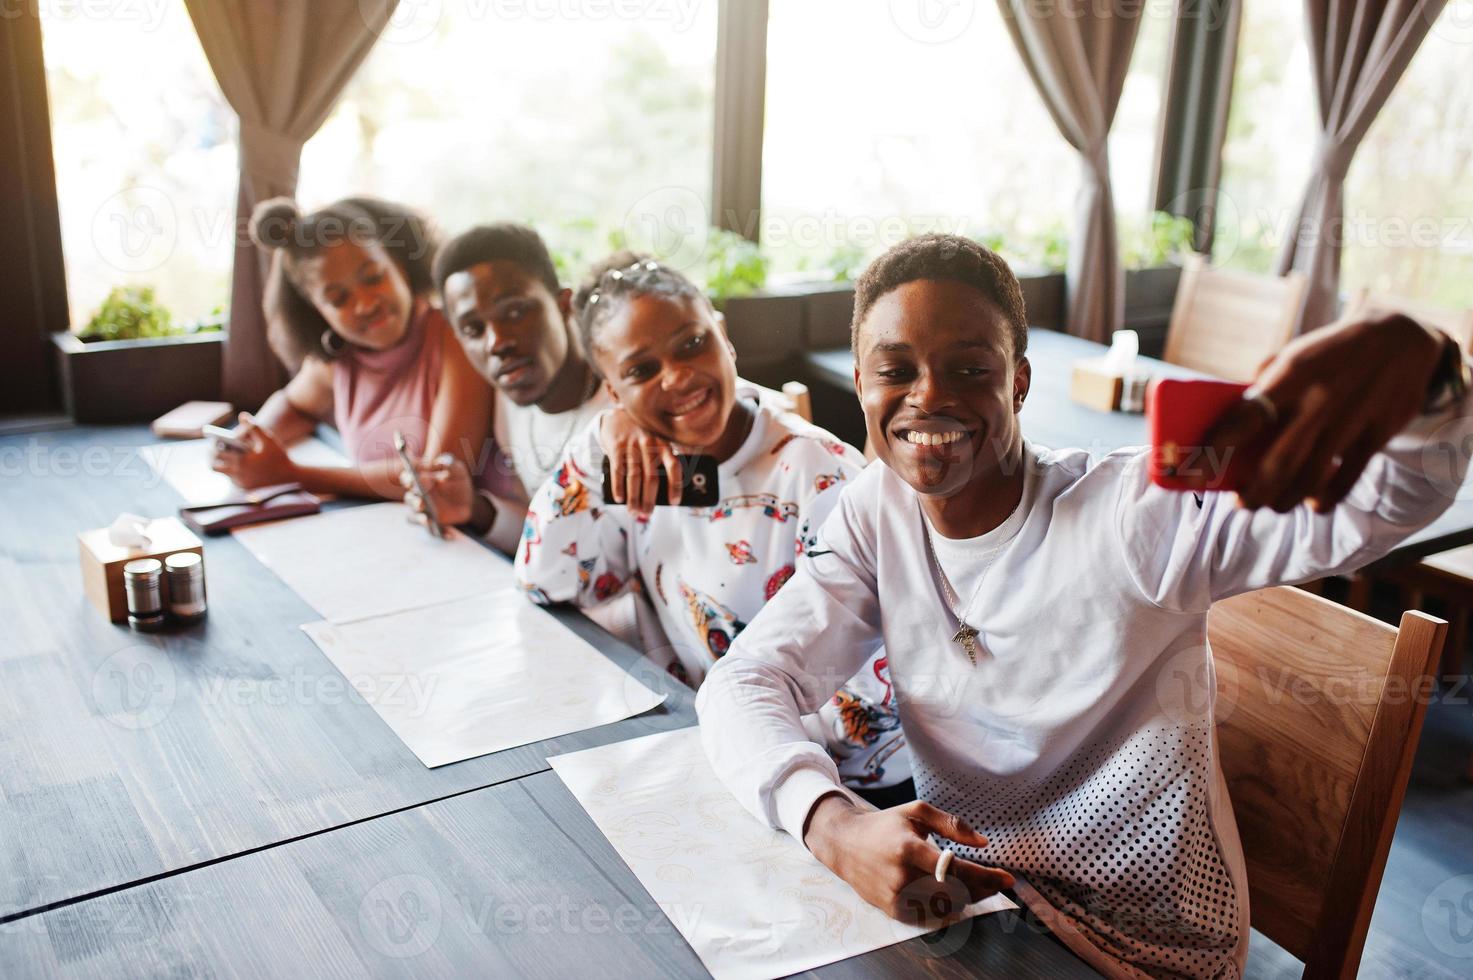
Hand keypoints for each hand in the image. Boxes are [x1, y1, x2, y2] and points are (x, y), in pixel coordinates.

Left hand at [210, 412, 297, 488]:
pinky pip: (232, 479)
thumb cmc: (279, 457)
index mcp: (240, 461)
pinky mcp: (244, 488)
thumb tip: (242, 415)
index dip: (212, 447)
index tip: (213, 442)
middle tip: (214, 450)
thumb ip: (254, 427)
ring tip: (225, 457)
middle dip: (212, 457)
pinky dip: (232, 471)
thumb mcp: (269, 440)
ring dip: (222, 464)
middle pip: (214, 466)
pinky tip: (239, 465)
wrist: (290, 479)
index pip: (216, 454)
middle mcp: (237, 474)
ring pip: (222, 473)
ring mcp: (240, 483)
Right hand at [400, 453, 487, 531]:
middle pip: (409, 499)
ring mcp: (423, 511)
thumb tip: (440, 462)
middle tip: (422, 502)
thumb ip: (449, 462)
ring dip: (418, 519)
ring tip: (428, 519)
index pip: (406, 478)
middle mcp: (418, 496)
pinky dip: (438, 533)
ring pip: (413, 517)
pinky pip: (430, 531)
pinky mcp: (431, 523)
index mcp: (420, 480)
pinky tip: (450, 535)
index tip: (412, 480)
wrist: (467, 498)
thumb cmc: (458, 480)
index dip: (407, 479)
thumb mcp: (457, 469)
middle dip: (414, 501)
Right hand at [598, 407, 682, 517]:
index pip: (674, 466)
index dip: (675, 485)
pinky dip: (619, 487)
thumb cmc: (642, 437)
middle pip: (651, 477)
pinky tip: (620, 499)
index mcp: (663, 444)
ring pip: (634, 477)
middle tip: (647, 513)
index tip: (674, 502)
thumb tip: (665, 493)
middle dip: (649, 499)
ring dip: (634, 498)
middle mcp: (649, 444)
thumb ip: (662, 460)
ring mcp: (632, 445)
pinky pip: (618, 471)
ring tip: (634, 512)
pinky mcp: (616, 447)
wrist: (618, 417)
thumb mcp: (656, 441)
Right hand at [803, 793, 1012, 925]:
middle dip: (982, 889)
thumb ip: (951, 824)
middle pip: (956, 893)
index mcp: (909, 848)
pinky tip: (953, 894)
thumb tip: (983, 843)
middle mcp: (901, 876)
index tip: (1007, 879)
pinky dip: (947, 906)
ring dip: (968, 898)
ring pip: (946, 907)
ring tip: (977, 886)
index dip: (985, 876)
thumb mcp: (916, 812)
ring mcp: (896, 896)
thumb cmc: (885, 825)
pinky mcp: (892, 909)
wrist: (844, 844)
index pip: (955, 868)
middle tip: (996, 882)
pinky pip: (929, 914)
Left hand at [1199, 314, 1448, 512]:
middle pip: (1278, 461)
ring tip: (1272, 505)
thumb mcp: (1293, 356)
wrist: (1401, 336)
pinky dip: (1327, 497)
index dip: (1214, 449)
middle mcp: (1320, 398)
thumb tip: (1227, 425)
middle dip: (1254, 492)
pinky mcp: (1378, 431)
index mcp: (1290, 374)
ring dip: (1285, 499)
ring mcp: (1351, 417)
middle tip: (1241, 503)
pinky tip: (1313, 504)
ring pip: (1311, 476)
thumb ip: (1264, 388)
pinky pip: (1348, 476)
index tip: (1190, 473)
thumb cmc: (1329, 353)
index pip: (1243, 418)